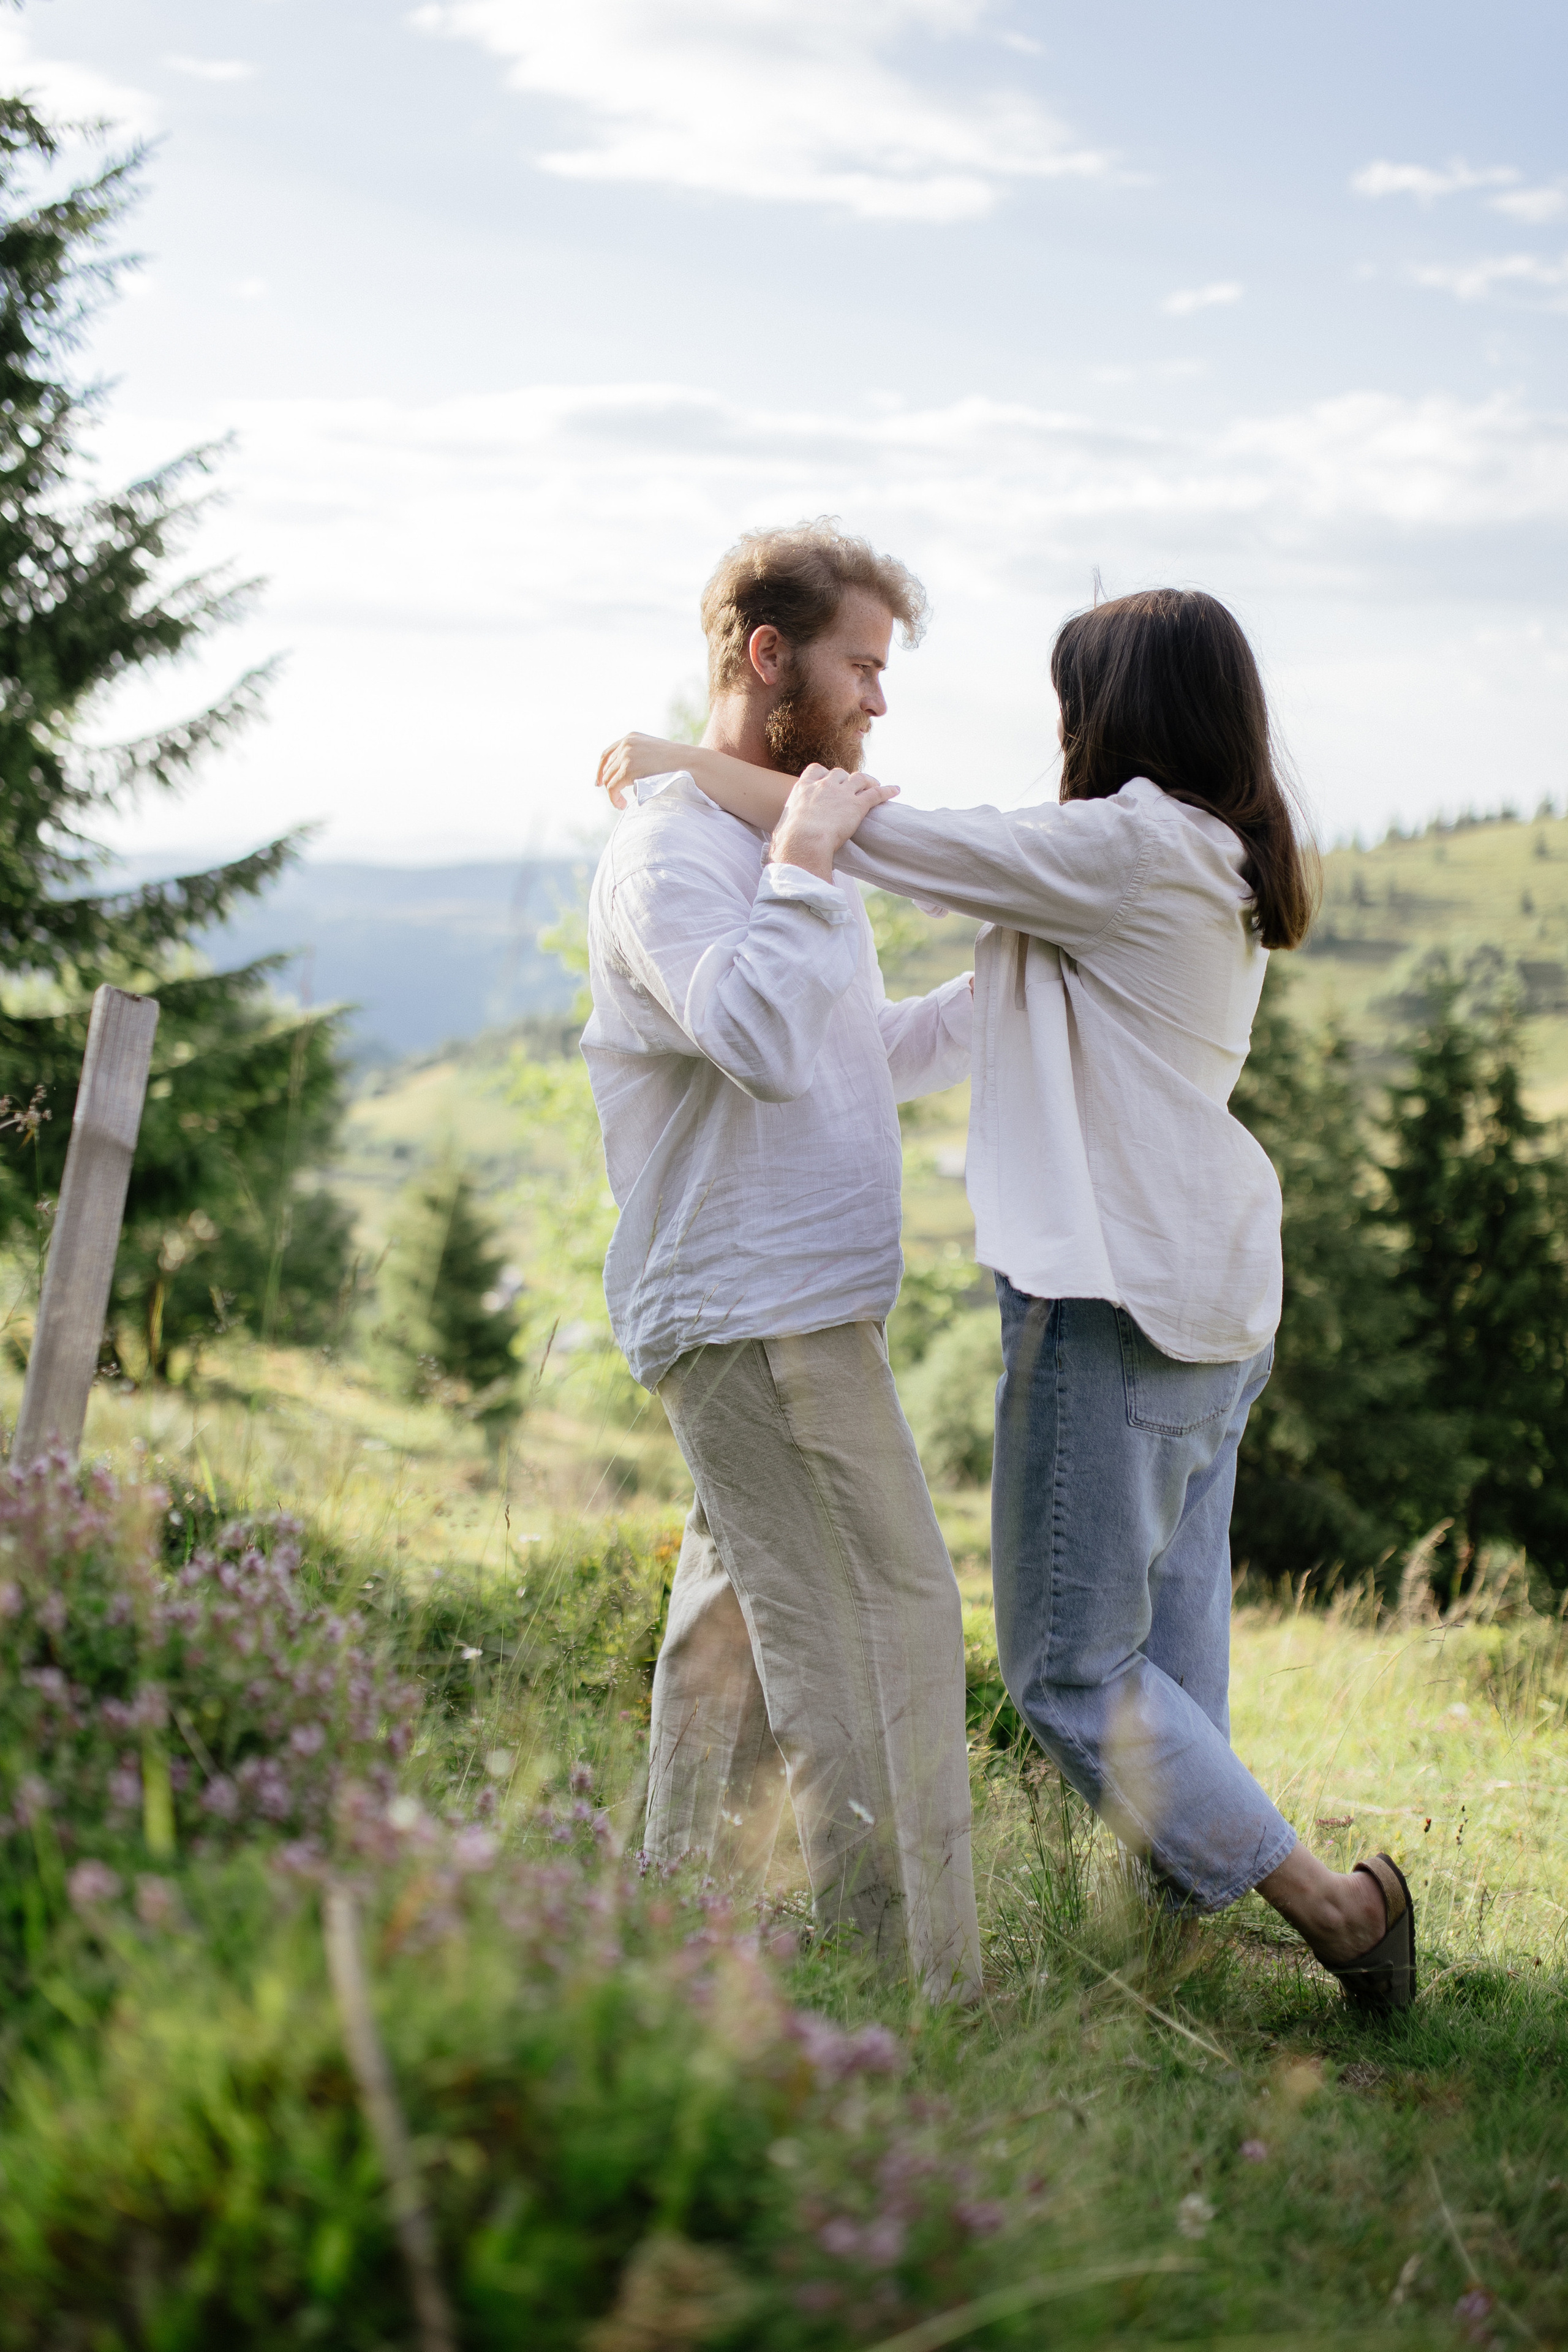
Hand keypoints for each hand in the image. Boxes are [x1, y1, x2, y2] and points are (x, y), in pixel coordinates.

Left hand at [596, 732, 686, 809]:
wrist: (690, 764)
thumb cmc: (677, 764)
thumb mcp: (653, 754)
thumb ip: (638, 759)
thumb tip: (625, 776)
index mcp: (631, 737)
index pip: (607, 754)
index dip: (601, 769)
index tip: (598, 783)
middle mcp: (626, 744)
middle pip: (606, 768)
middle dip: (608, 784)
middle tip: (617, 798)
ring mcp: (626, 755)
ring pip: (608, 779)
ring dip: (613, 793)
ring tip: (621, 804)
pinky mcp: (627, 769)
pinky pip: (612, 788)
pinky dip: (614, 799)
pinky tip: (621, 805)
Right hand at [770, 765, 899, 881]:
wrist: (803, 841)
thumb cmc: (788, 842)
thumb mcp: (782, 832)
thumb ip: (783, 832)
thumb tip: (777, 846)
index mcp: (803, 788)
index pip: (816, 770)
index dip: (824, 774)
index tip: (828, 779)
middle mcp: (824, 785)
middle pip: (840, 773)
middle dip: (847, 778)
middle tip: (853, 787)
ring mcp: (842, 793)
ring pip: (860, 779)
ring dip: (868, 781)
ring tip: (875, 785)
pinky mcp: (857, 805)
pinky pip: (876, 793)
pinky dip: (887, 791)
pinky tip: (896, 791)